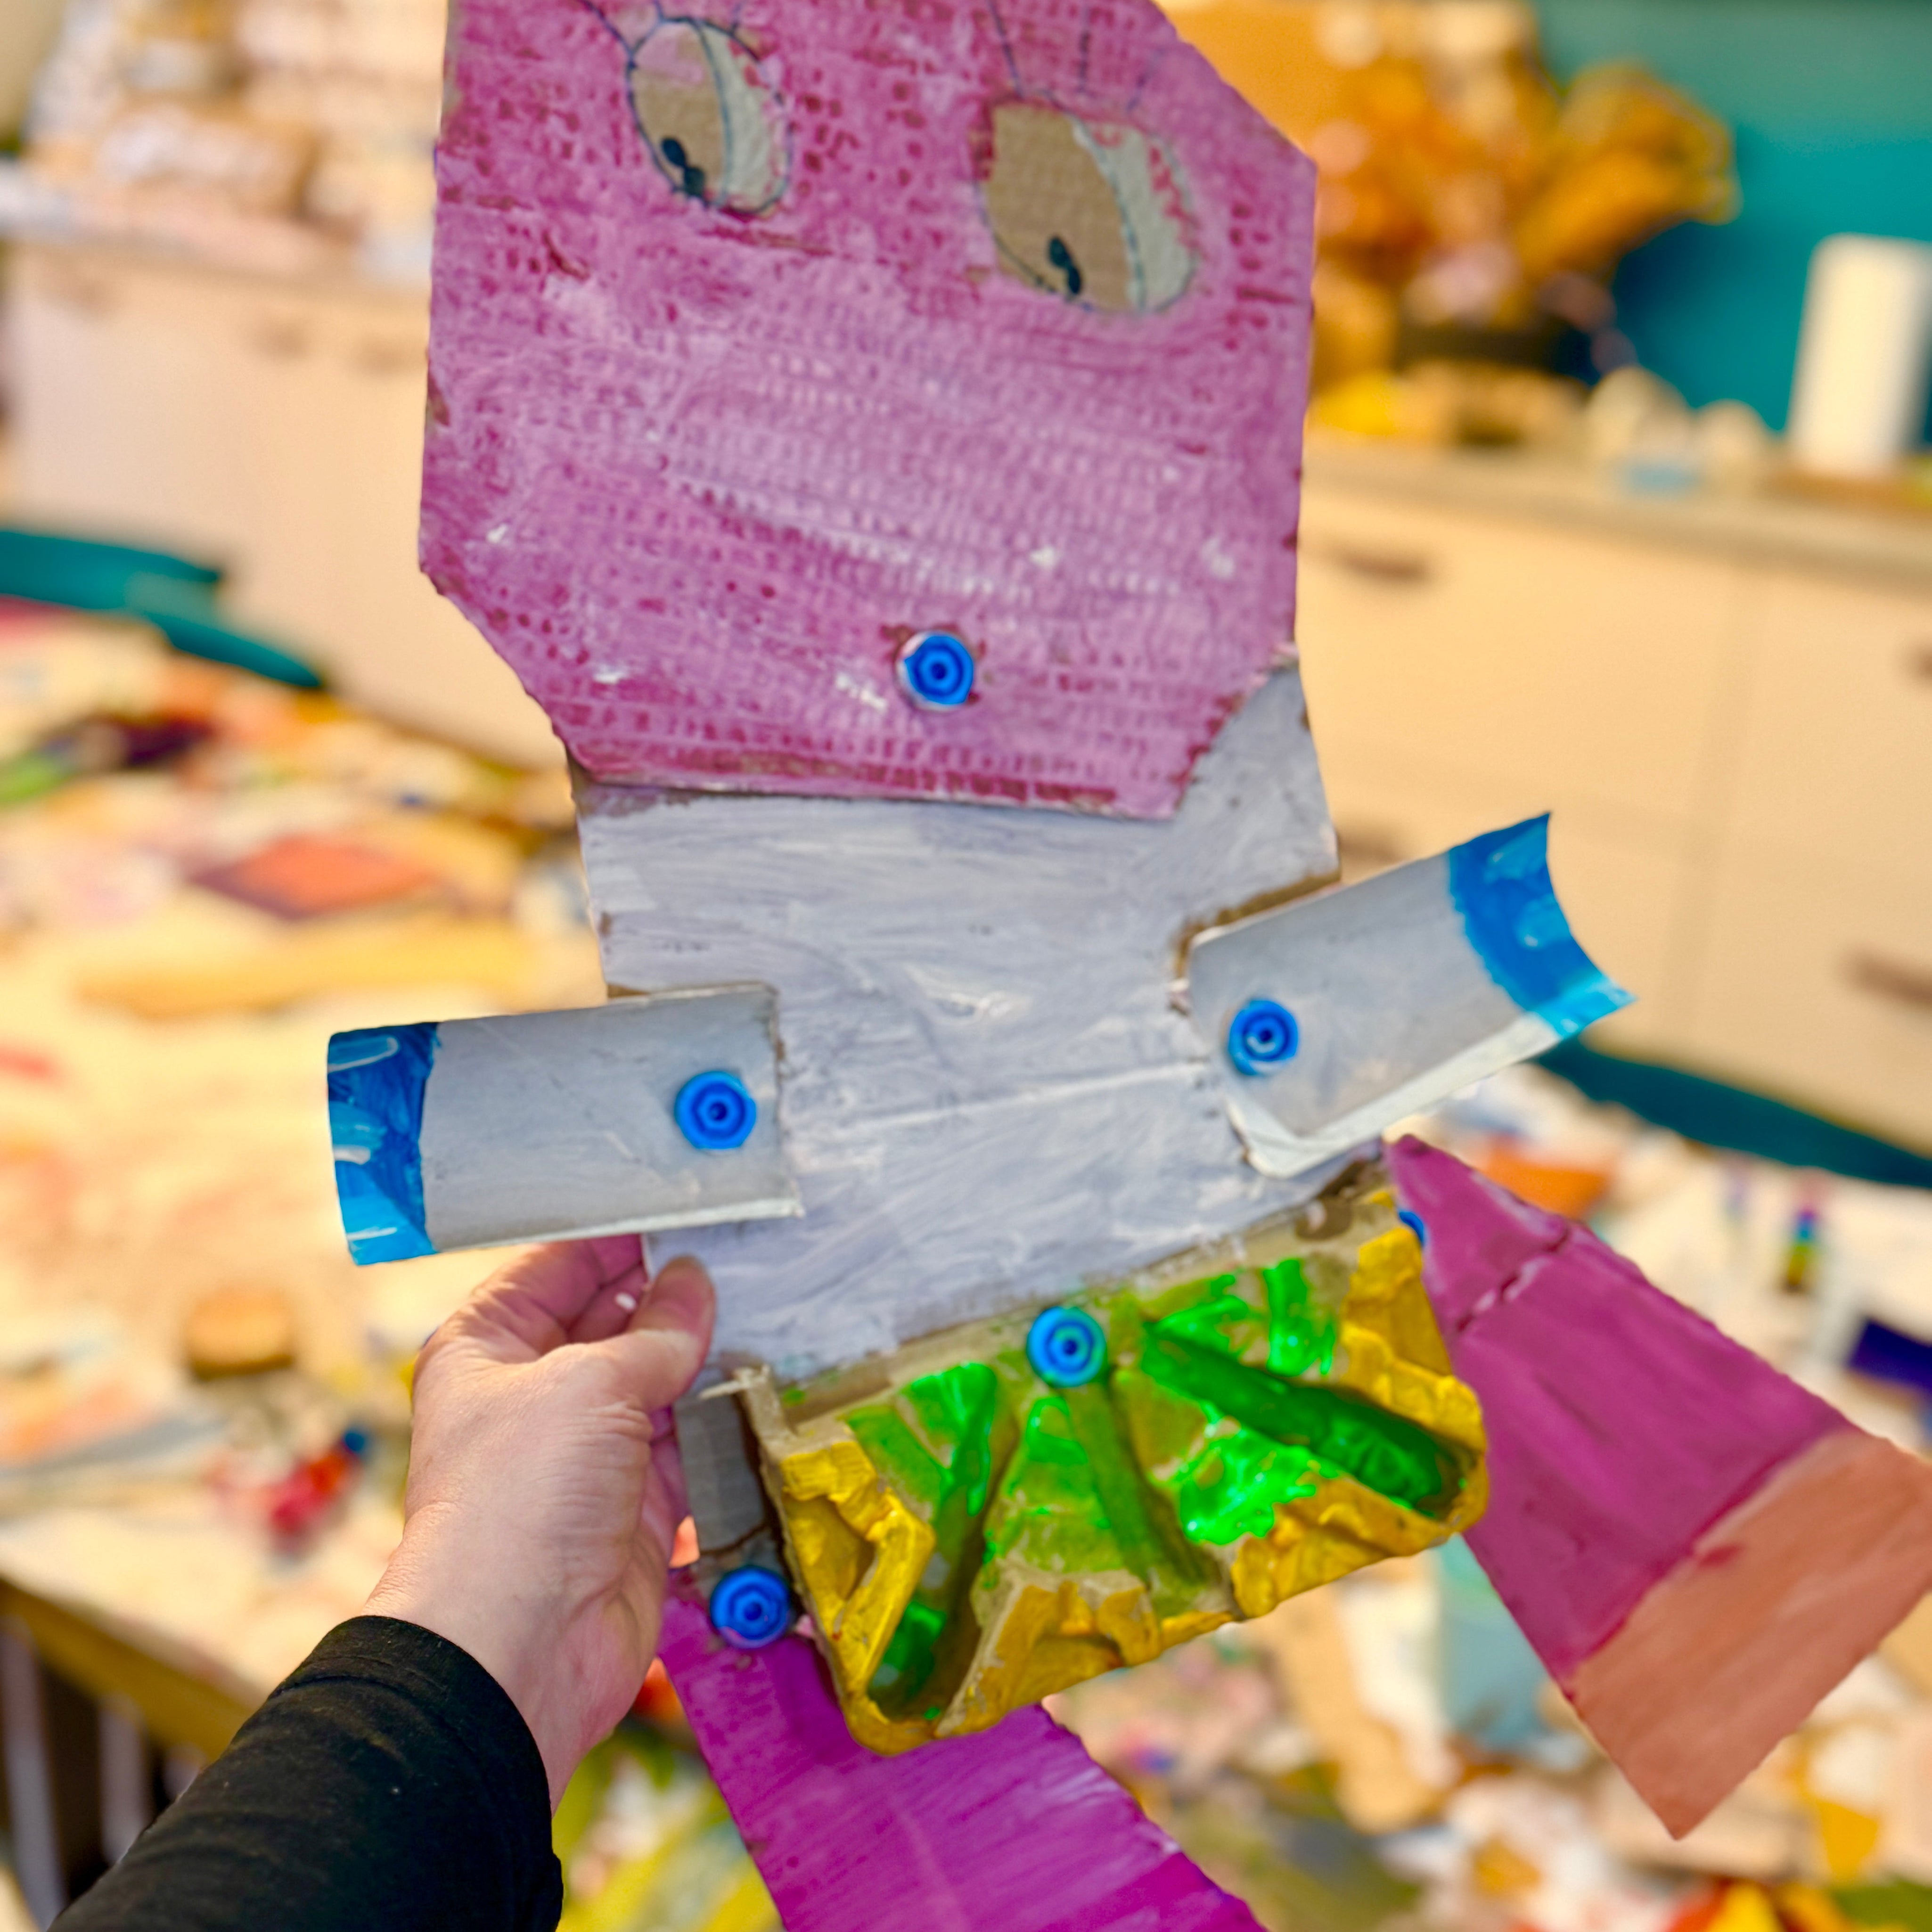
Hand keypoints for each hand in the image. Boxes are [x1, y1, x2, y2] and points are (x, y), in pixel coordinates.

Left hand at [365, 1238, 714, 1803]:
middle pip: (614, 1319)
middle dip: (675, 1291)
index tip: (690, 1204)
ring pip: (660, 1379)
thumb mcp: (588, 1384)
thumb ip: (654, 1333)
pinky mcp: (637, 1502)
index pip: (559, 1264)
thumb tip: (696, 1284)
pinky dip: (724, 1416)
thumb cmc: (521, 1496)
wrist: (521, 1645)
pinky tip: (767, 1377)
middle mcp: (537, 1391)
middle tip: (749, 1247)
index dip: (620, 1234)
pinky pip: (688, 1442)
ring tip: (773, 1301)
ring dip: (708, 1351)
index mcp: (490, 1345)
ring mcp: (588, 1449)